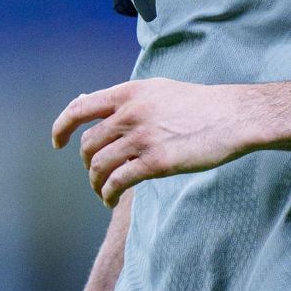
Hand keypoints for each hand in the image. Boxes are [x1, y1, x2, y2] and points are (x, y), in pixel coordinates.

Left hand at [52, 77, 255, 205]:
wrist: (232, 116)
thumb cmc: (196, 104)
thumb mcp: (155, 90)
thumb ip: (122, 98)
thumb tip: (84, 100)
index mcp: (129, 92)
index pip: (80, 108)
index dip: (62, 126)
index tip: (58, 142)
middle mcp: (131, 112)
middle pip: (89, 144)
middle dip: (88, 164)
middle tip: (96, 174)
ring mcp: (143, 137)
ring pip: (100, 166)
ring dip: (97, 183)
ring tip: (104, 192)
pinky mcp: (157, 162)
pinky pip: (119, 182)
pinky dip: (109, 194)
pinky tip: (112, 200)